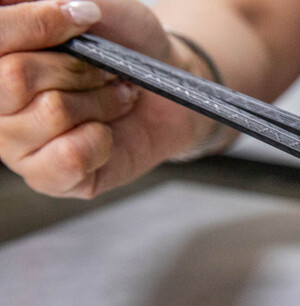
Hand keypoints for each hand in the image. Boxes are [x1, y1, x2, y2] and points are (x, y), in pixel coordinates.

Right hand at [0, 0, 212, 197]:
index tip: (85, 17)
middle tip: (105, 72)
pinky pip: (68, 156)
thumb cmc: (125, 46)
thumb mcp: (99, 6)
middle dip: (77, 68)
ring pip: (51, 113)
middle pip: (14, 77)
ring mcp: (15, 144)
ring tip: (113, 100)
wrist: (167, 91)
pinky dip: (101, 140)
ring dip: (99, 103)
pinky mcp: (47, 178)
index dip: (37, 23)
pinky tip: (106, 133)